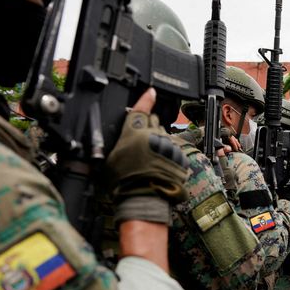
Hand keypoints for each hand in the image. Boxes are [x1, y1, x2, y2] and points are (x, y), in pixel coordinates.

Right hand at [106, 88, 190, 205]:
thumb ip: (119, 142)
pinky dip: (168, 153)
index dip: (146, 99)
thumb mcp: (110, 159)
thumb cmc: (124, 181)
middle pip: (154, 120)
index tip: (151, 92)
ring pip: (164, 135)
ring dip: (158, 140)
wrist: (145, 197)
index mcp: (134, 132)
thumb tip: (119, 139)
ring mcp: (168, 145)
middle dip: (148, 125)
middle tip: (141, 140)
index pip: (141, 109)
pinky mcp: (179, 155)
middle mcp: (153, 135)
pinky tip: (159, 164)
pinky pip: (174, 149)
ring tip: (149, 157)